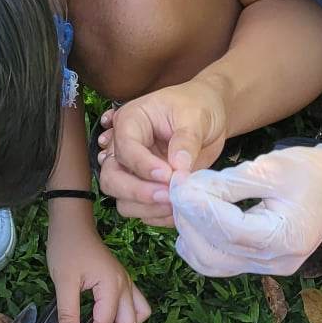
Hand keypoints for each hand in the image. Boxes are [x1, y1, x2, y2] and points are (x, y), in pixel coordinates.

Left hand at [45, 211, 151, 322]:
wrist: (72, 222)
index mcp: (112, 284)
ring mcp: (127, 282)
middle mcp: (125, 285)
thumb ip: (68, 313)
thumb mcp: (63, 281)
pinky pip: (134, 306)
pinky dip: (124, 319)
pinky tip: (104, 322)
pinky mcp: (122, 281)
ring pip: (138, 316)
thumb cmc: (67, 247)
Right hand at [96, 76, 229, 227]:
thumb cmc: (199, 107)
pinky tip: (179, 209)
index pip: (125, 149)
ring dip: (147, 208)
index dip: (143, 166)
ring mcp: (134, 172)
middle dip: (137, 192)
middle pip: (111, 178)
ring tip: (177, 203)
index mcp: (131, 122)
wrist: (210, 117)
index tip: (168, 175)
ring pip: (122, 200)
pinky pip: (142, 211)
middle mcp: (124, 149)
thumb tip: (178, 168)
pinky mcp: (147, 188)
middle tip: (168, 196)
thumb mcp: (196, 116)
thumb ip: (186, 140)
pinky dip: (158, 215)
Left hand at [169, 132, 321, 277]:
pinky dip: (201, 244)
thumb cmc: (313, 170)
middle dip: (188, 218)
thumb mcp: (272, 168)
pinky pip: (221, 263)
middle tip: (177, 187)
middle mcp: (277, 261)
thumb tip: (187, 190)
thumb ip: (228, 184)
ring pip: (212, 262)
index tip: (178, 183)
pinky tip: (194, 219)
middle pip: (214, 250)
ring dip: (190, 232)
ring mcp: (270, 268)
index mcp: (285, 237)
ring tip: (184, 201)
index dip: (197, 206)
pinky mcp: (262, 265)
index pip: (227, 228)